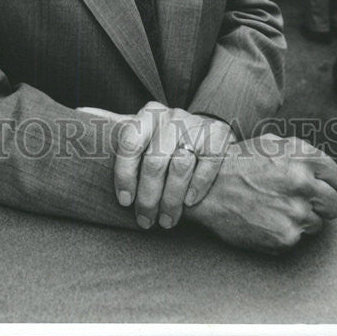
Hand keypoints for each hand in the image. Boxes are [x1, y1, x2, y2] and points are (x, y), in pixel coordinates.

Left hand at [113, 102, 234, 230]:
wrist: (205, 130)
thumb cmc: (166, 144)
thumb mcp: (147, 141)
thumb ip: (131, 156)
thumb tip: (119, 193)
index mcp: (147, 115)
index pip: (130, 143)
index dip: (125, 175)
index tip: (125, 201)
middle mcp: (170, 117)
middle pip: (154, 162)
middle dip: (148, 197)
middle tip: (146, 220)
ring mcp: (195, 124)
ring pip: (179, 167)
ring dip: (171, 199)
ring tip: (166, 220)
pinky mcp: (217, 135)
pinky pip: (206, 165)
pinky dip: (197, 186)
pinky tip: (189, 202)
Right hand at [185, 134, 336, 252]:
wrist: (206, 190)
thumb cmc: (236, 164)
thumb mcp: (268, 143)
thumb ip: (299, 153)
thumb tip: (320, 167)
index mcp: (301, 157)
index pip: (336, 177)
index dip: (326, 183)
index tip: (317, 187)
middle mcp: (303, 183)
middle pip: (334, 204)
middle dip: (320, 205)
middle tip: (299, 203)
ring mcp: (296, 212)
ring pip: (317, 223)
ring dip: (302, 220)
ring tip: (276, 210)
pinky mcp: (287, 237)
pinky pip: (298, 239)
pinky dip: (286, 233)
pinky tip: (267, 221)